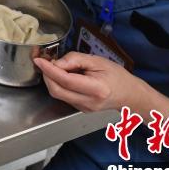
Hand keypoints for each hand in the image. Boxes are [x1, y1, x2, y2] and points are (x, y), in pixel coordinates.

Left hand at [34, 52, 150, 112]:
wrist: (130, 95)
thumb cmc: (117, 76)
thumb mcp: (98, 61)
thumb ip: (76, 59)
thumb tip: (57, 62)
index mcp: (96, 89)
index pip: (65, 80)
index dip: (49, 69)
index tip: (38, 60)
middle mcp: (88, 102)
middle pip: (57, 90)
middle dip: (46, 75)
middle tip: (45, 62)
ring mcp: (84, 108)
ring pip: (58, 94)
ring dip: (51, 80)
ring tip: (56, 67)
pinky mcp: (80, 109)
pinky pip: (63, 96)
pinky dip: (58, 85)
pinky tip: (63, 76)